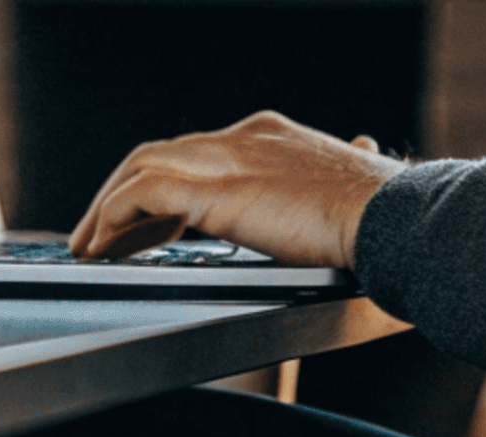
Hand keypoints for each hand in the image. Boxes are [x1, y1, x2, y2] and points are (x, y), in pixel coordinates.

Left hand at [68, 111, 406, 268]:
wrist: (397, 222)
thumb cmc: (388, 223)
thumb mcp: (355, 195)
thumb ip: (342, 186)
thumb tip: (360, 172)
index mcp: (272, 138)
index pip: (200, 153)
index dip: (166, 187)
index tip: (150, 224)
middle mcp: (244, 137)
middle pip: (162, 155)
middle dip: (126, 197)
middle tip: (103, 239)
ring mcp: (228, 158)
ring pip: (140, 169)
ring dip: (105, 210)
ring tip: (88, 249)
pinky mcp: (215, 188)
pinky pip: (139, 195)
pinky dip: (111, 220)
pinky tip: (99, 249)